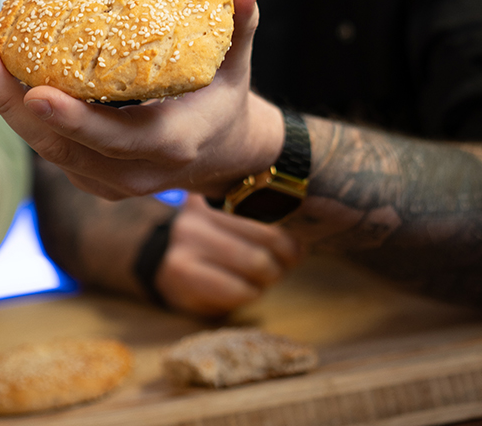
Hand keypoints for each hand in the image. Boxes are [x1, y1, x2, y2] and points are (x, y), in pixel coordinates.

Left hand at [0, 0, 283, 199]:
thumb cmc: (222, 96)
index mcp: (170, 143)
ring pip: (47, 150)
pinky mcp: (91, 178)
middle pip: (63, 148)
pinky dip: (20, 114)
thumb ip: (239, 21)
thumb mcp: (237, 60)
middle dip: (14, 104)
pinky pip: (49, 148)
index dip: (75, 121)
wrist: (223, 153)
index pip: (116, 138)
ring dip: (7, 104)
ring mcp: (110, 182)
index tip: (36, 93)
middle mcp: (136, 172)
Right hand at [156, 194, 303, 316]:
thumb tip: (313, 222)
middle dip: (286, 257)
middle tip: (284, 263)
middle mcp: (198, 208)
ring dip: (270, 276)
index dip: (291, 228)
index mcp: (221, 188)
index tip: (297, 241)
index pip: (271, 204)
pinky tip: (244, 288)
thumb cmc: (221, 240)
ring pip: (256, 262)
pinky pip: (239, 289)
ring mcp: (185, 237)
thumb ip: (270, 214)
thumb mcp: (240, 218)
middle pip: (268, 235)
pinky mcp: (180, 270)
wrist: (168, 265)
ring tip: (265, 275)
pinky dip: (251, 293)